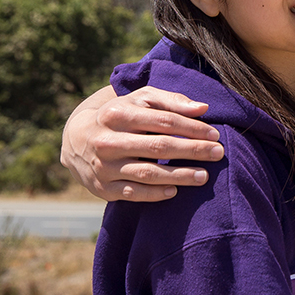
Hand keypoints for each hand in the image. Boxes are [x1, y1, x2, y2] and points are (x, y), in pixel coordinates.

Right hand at [60, 85, 224, 201]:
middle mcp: (107, 141)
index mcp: (118, 114)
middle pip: (158, 146)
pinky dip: (155, 194)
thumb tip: (202, 108)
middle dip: (192, 150)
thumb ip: (170, 101)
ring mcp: (103, 166)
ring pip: (147, 172)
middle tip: (218, 153)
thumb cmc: (120, 115)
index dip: (192, 128)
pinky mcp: (102, 188)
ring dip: (179, 175)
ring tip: (204, 176)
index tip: (215, 134)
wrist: (76, 139)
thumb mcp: (140, 100)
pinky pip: (133, 193)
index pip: (163, 121)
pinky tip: (175, 191)